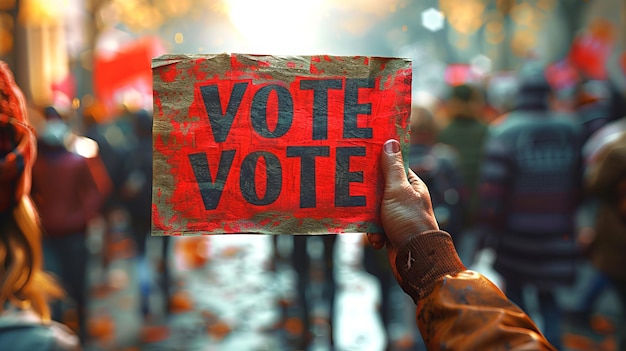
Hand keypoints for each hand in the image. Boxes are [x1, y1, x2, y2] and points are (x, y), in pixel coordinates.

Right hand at [367, 140, 438, 273]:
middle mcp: (405, 199)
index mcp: (411, 185)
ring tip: (373, 227)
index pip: (392, 167)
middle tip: (354, 193)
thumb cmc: (409, 221)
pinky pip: (374, 227)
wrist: (415, 259)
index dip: (378, 163)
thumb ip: (392, 168)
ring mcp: (397, 216)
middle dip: (368, 196)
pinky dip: (373, 234)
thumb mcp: (398, 190)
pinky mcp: (390, 232)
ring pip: (373, 209)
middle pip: (379, 188)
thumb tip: (391, 141)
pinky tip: (377, 241)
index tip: (360, 158)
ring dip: (370, 220)